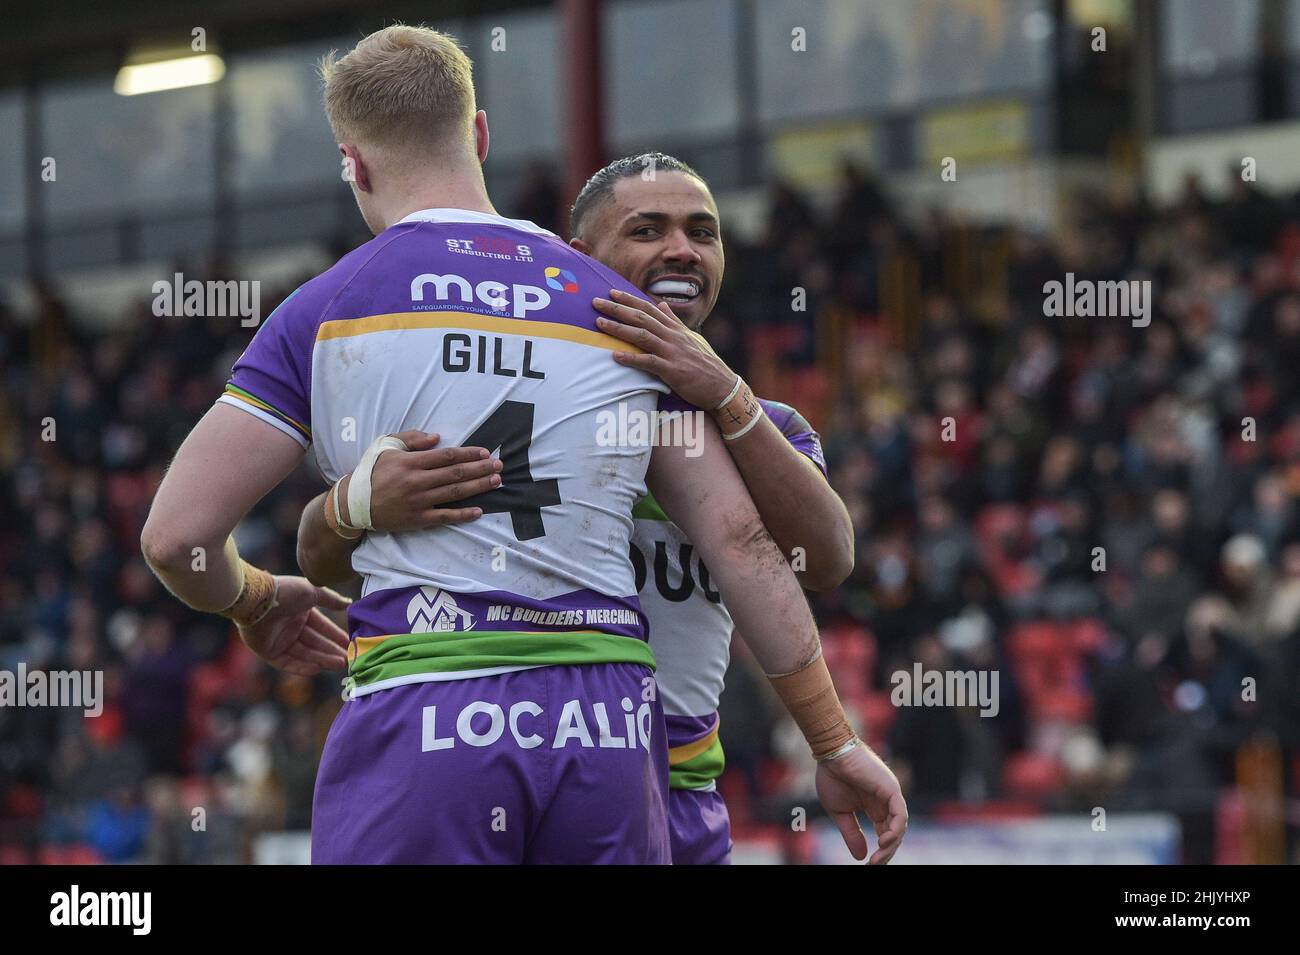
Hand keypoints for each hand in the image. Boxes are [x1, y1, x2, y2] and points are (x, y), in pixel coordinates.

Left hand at [237, 576, 350, 675]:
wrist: (257, 600)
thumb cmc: (286, 592)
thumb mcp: (313, 592)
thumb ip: (332, 599)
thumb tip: (349, 603)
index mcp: (300, 612)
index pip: (322, 627)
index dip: (335, 635)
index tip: (349, 643)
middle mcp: (290, 627)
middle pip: (315, 643)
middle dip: (331, 651)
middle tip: (347, 659)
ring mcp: (279, 640)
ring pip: (304, 654)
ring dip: (322, 659)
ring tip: (339, 664)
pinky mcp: (267, 652)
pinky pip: (287, 662)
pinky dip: (301, 667)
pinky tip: (317, 669)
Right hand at [340, 431, 501, 531]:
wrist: (353, 503)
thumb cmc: (372, 471)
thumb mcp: (386, 446)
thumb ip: (412, 438)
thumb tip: (437, 437)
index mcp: (410, 462)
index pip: (447, 456)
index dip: (469, 454)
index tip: (486, 453)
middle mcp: (417, 481)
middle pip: (456, 473)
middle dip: (481, 469)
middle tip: (500, 466)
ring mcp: (418, 502)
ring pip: (454, 492)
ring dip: (478, 487)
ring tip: (495, 482)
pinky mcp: (418, 519)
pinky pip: (444, 516)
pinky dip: (463, 514)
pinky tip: (479, 510)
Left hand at [593, 288, 735, 408]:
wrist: (723, 386)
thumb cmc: (706, 364)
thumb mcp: (691, 338)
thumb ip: (675, 322)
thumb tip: (663, 305)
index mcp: (675, 329)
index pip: (649, 309)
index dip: (630, 299)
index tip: (612, 292)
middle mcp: (672, 337)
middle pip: (641, 317)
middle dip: (617, 308)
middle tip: (596, 301)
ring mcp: (672, 352)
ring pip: (642, 336)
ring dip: (619, 329)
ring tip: (599, 324)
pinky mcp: (672, 371)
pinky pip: (649, 362)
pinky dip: (631, 358)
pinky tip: (615, 356)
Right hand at [815, 741, 908, 863]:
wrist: (830, 754)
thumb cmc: (832, 777)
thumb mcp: (839, 813)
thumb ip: (851, 833)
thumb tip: (861, 857)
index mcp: (875, 807)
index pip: (885, 834)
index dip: (880, 852)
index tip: (869, 865)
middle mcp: (886, 802)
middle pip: (894, 833)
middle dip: (886, 852)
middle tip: (873, 864)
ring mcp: (891, 795)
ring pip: (899, 826)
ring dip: (891, 845)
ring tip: (878, 857)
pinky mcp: (891, 789)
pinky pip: (900, 814)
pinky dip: (895, 829)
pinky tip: (884, 841)